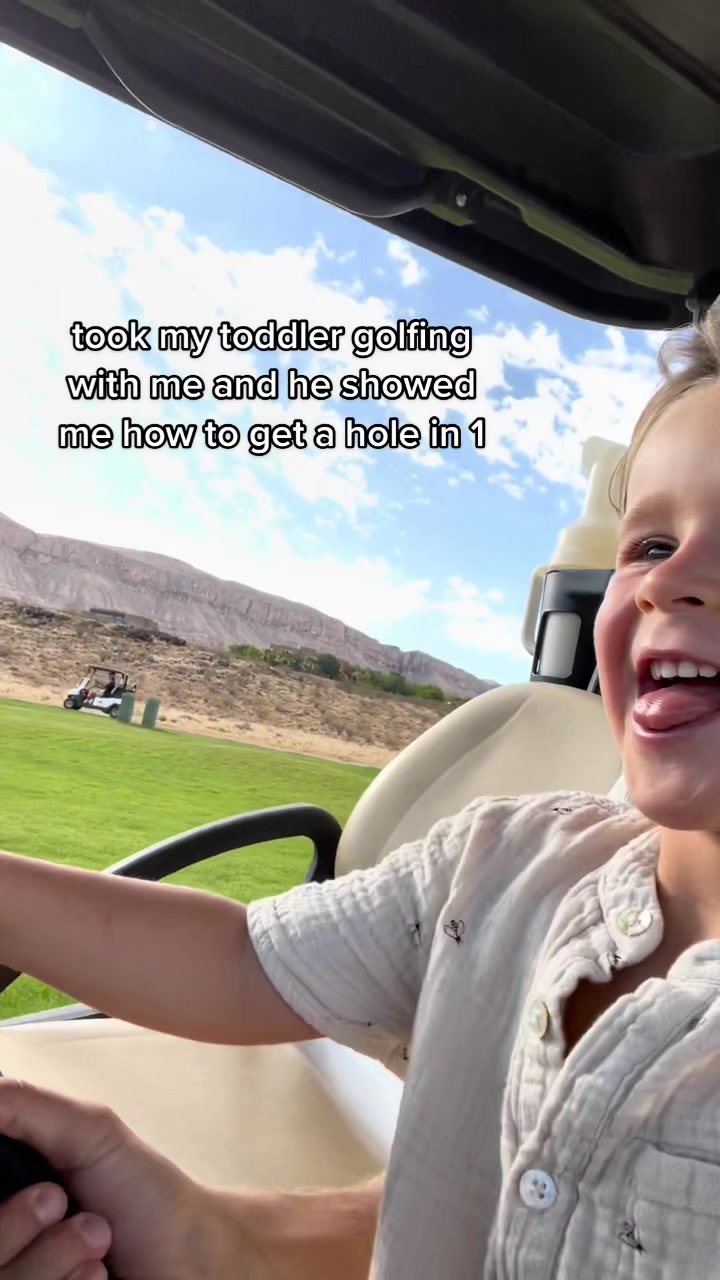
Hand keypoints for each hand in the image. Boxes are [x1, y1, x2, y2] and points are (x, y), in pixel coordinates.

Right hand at [0, 1079, 244, 1278]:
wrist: (191, 1256)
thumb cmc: (144, 1192)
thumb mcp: (90, 1134)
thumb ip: (28, 1106)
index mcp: (7, 1191)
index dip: (0, 1212)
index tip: (41, 1191)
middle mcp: (9, 1240)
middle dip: (19, 1227)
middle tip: (62, 1206)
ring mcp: (25, 1278)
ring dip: (53, 1259)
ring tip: (96, 1241)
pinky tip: (99, 1276)